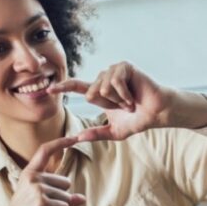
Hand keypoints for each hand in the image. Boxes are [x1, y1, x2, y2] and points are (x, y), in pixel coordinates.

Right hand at [0, 136, 86, 205]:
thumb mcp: (41, 202)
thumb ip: (61, 198)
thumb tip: (82, 199)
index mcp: (29, 173)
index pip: (45, 151)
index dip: (61, 142)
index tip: (75, 136)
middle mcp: (33, 177)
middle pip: (66, 182)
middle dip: (60, 199)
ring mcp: (37, 189)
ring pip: (67, 198)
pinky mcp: (42, 202)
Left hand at [47, 62, 206, 141]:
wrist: (156, 112)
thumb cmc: (138, 119)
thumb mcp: (114, 131)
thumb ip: (96, 134)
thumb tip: (77, 138)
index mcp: (100, 91)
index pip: (78, 87)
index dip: (63, 87)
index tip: (49, 89)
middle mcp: (104, 78)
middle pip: (91, 93)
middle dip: (108, 105)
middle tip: (124, 107)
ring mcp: (114, 71)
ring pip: (101, 88)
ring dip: (117, 100)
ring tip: (130, 101)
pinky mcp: (123, 67)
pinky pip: (113, 82)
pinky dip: (123, 94)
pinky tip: (132, 96)